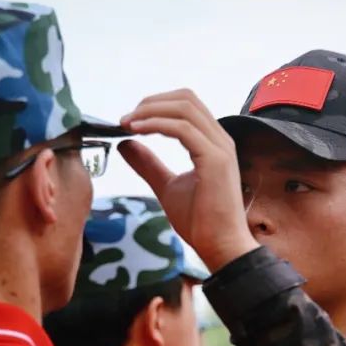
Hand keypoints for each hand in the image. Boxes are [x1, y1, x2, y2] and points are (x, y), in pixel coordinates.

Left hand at [119, 89, 258, 271]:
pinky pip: (183, 129)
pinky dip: (156, 124)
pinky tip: (137, 132)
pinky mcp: (215, 160)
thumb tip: (125, 144)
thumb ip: (148, 164)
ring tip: (127, 124)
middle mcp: (219, 139)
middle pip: (185, 98)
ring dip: (150, 111)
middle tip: (125, 120)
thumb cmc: (201, 221)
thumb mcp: (166, 185)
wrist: (220, 247)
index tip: (129, 121)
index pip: (185, 105)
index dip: (155, 105)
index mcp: (212, 142)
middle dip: (151, 102)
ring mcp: (220, 148)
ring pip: (184, 108)